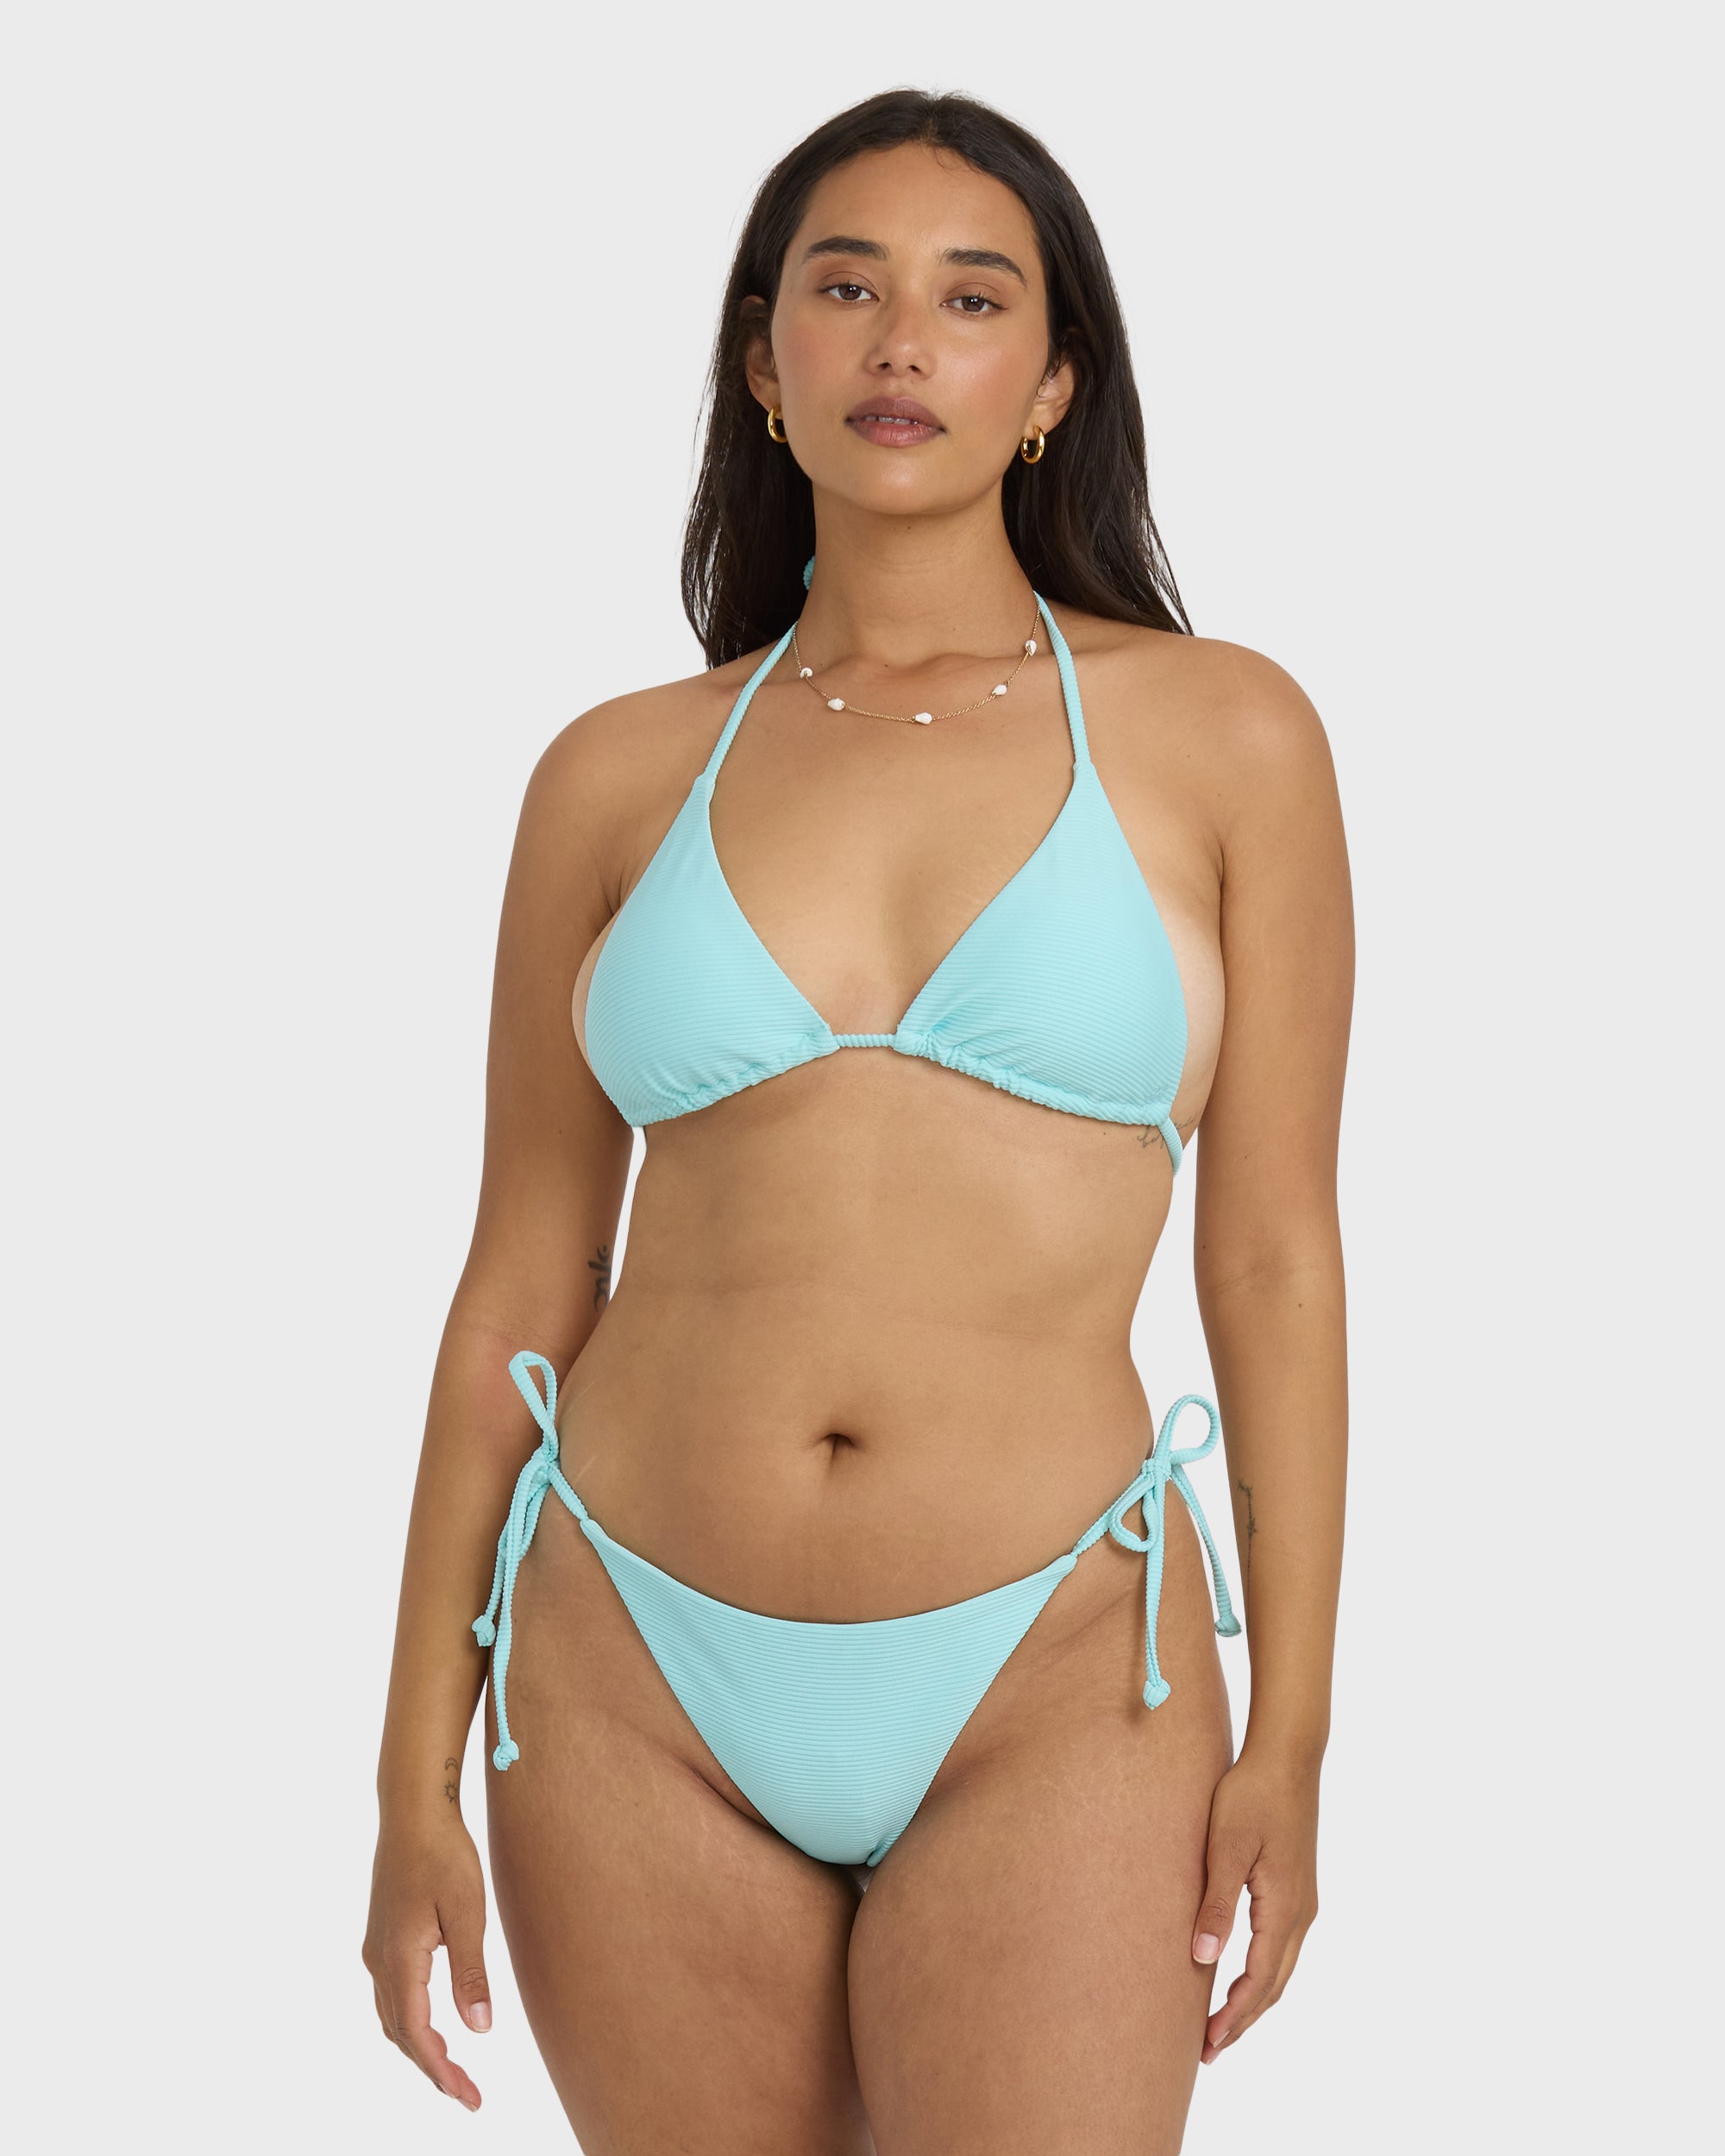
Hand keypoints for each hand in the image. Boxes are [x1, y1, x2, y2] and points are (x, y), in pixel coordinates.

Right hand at [362, 1816, 492, 2108]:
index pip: (417, 2035)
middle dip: (433, 2069)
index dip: (442, 2073)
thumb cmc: (444, 1853)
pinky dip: (410, 2022)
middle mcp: (379, 1961)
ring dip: (420, 2048)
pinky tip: (433, 2024)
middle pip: (401, 2034)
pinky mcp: (382, 1938)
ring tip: (454, 2070)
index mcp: (399, 1959)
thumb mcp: (468, 1912)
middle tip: (468, 2094)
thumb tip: (480, 2031)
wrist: (413, 1811)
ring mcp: (376, 1949)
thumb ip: (470, 1972)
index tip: (469, 2099)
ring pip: (392, 2017)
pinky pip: (392, 1996)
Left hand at [1190, 1748, 1320, 2060]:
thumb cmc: (1252, 1794)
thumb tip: (1203, 1959)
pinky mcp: (1296, 1886)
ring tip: (1221, 2022)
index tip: (1207, 2043)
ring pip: (1280, 1967)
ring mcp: (1303, 1900)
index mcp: (1285, 1908)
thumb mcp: (1227, 1846)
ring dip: (1253, 1998)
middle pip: (1274, 1984)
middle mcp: (1301, 1912)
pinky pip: (1281, 1946)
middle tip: (1209, 2049)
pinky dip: (1261, 1972)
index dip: (1234, 2016)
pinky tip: (1239, 1972)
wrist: (1287, 1755)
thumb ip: (1217, 1902)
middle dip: (1243, 2019)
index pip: (1260, 1980)